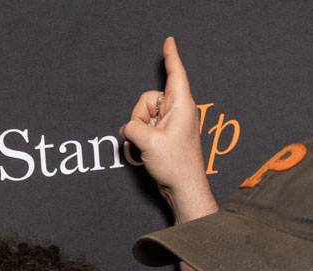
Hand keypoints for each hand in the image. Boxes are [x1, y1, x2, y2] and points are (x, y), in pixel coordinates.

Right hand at [120, 36, 217, 221]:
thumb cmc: (175, 164)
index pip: (175, 74)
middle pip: (149, 98)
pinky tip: (147, 151)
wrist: (184, 187)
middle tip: (146, 135)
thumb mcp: (148, 142)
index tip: (169, 41)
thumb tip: (128, 128)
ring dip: (140, 129)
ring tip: (149, 146)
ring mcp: (172, 123)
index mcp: (181, 105)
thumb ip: (132, 127)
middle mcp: (178, 111)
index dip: (171, 56)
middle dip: (140, 115)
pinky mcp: (167, 135)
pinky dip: (143, 136)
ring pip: (145, 114)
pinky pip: (148, 127)